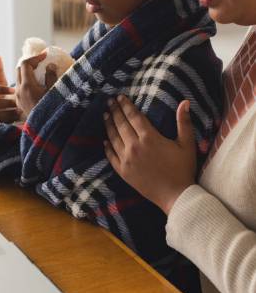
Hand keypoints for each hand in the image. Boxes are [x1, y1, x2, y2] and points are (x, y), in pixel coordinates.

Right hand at [0, 56, 20, 123]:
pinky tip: (17, 121)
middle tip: (19, 103)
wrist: (4, 118)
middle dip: (7, 102)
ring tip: (20, 112)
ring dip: (8, 113)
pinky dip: (8, 123)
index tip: (14, 90)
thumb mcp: (1, 86)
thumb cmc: (4, 98)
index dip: (1, 89)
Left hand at [15, 52, 56, 118]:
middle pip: (19, 70)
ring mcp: (18, 98)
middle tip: (41, 64)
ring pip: (18, 79)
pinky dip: (27, 83)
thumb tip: (49, 65)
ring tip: (40, 74)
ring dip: (28, 74)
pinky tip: (37, 86)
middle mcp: (19, 91)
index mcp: (27, 86)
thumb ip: (51, 76)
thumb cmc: (53, 109)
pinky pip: (20, 88)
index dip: (35, 57)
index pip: (26, 64)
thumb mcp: (55, 91)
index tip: (45, 55)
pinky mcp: (20, 104)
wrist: (46, 129)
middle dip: (30, 64)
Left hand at [103, 95, 196, 213]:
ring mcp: (126, 159)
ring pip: (113, 137)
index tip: (120, 97)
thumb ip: (184, 122)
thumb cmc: (183, 169)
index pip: (134, 116)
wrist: (176, 196)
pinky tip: (105, 140)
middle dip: (115, 111)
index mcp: (149, 137)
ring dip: (109, 125)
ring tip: (105, 115)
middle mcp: (134, 146)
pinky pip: (111, 155)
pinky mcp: (122, 171)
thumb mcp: (187, 144)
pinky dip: (107, 146)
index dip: (126, 105)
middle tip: (109, 102)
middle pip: (121, 124)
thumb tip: (185, 102)